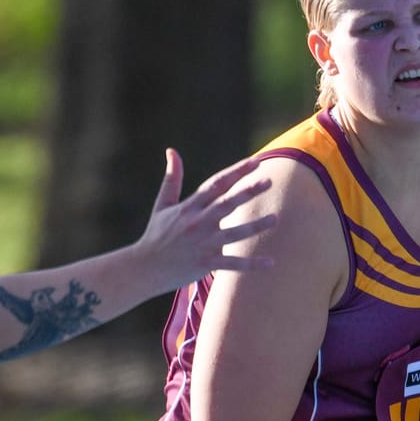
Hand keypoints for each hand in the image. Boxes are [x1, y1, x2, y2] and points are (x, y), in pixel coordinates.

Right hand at [129, 150, 278, 292]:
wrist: (144, 269)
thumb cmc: (155, 235)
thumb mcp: (162, 205)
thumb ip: (171, 179)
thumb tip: (171, 151)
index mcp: (189, 207)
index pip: (216, 184)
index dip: (236, 171)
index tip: (256, 161)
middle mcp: (198, 223)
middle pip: (227, 203)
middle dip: (248, 191)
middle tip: (268, 181)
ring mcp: (203, 244)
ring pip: (234, 233)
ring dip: (256, 226)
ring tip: (275, 218)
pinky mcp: (205, 263)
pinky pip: (233, 264)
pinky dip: (252, 264)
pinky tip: (271, 263)